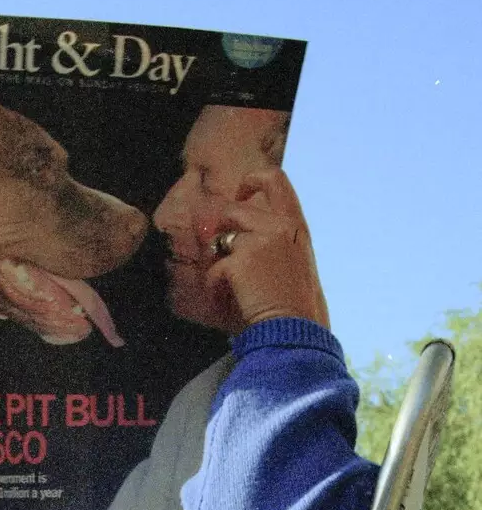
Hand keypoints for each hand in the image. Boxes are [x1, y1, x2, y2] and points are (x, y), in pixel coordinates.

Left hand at [205, 169, 329, 332]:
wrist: (294, 330)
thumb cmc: (296, 308)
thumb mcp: (296, 265)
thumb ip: (275, 244)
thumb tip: (236, 238)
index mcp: (296, 226)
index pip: (276, 180)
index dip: (251, 179)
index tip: (240, 194)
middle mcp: (280, 226)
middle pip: (235, 209)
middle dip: (219, 229)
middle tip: (216, 252)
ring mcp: (259, 241)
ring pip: (221, 238)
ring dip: (216, 261)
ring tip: (225, 286)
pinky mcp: (240, 261)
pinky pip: (214, 268)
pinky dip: (214, 286)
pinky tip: (224, 300)